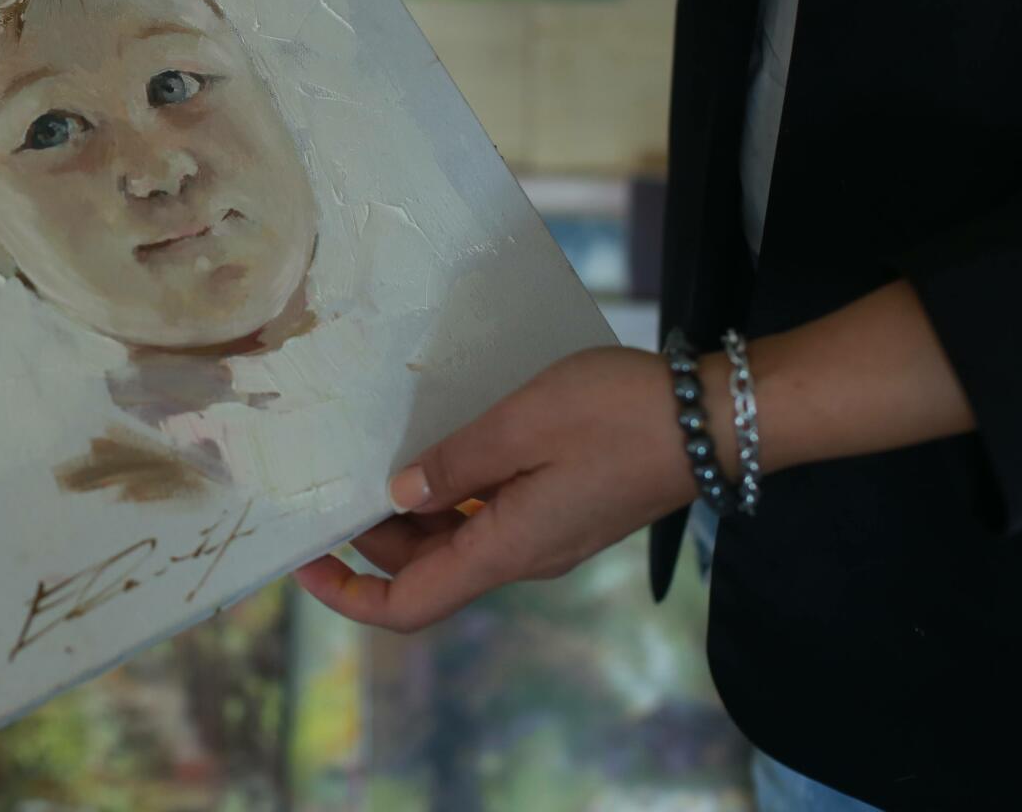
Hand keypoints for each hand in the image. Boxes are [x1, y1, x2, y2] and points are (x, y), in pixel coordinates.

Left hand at [294, 346, 707, 631]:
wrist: (717, 419)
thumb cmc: (619, 415)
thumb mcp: (521, 424)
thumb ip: (453, 463)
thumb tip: (397, 497)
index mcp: (507, 549)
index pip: (409, 605)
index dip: (348, 594)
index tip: (304, 560)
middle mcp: (523, 555)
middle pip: (426, 570)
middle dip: (372, 538)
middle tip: (335, 480)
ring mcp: (547, 534)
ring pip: (457, 541)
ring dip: (411, 513)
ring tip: (380, 456)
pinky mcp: (565, 508)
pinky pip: (491, 515)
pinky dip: (453, 493)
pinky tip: (442, 447)